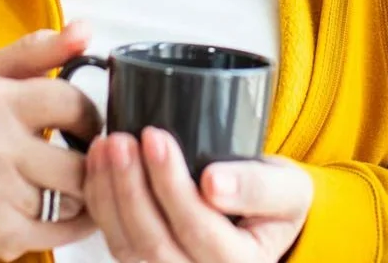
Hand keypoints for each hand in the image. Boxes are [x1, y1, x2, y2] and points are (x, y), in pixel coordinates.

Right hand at [0, 22, 103, 262]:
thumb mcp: (2, 78)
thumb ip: (43, 50)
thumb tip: (83, 30)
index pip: (74, 105)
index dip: (88, 117)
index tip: (81, 124)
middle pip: (80, 159)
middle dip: (88, 161)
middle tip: (76, 158)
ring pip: (76, 196)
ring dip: (81, 194)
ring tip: (64, 184)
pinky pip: (65, 229)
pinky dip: (74, 222)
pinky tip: (60, 210)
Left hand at [85, 126, 311, 261]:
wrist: (264, 219)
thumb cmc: (276, 202)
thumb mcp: (289, 189)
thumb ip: (259, 186)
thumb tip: (215, 182)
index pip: (196, 227)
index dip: (171, 185)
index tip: (156, 137)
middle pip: (153, 241)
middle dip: (130, 187)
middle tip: (121, 140)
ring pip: (127, 246)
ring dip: (109, 194)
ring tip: (106, 145)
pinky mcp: (148, 261)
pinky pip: (116, 240)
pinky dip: (101, 202)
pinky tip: (98, 163)